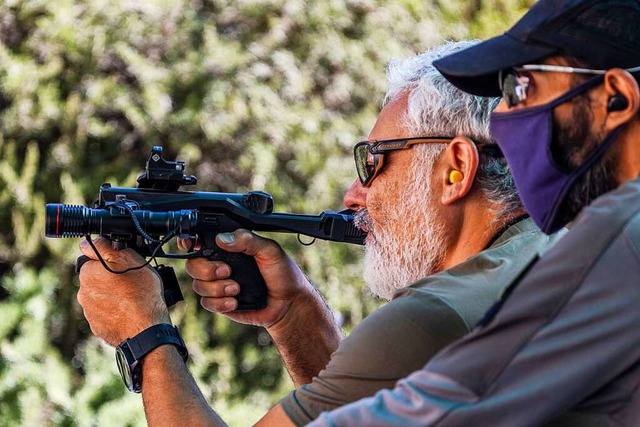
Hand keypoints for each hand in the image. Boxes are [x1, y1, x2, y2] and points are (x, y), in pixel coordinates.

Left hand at [77, 237, 170, 345]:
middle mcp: (83, 292)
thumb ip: (104, 247)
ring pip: (102, 296)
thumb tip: (86, 242)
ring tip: (133, 299)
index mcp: (88, 273)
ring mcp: (89, 312)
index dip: (112, 261)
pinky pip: (106, 313)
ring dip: (113, 295)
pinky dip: (115, 311)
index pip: (94, 259)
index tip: (124, 266)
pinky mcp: (98, 327)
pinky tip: (129, 311)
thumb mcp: (128, 258)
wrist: (145, 328)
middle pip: (98, 279)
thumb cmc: (140, 292)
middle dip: (111, 279)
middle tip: (132, 282)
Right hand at [181, 229, 314, 327]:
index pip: (201, 241)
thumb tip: (222, 239)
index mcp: (230, 248)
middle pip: (193, 264)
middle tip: (227, 271)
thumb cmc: (282, 274)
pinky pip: (206, 302)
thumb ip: (247, 240)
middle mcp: (220, 265)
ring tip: (237, 289)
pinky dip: (220, 303)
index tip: (194, 246)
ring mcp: (218, 285)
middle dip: (207, 269)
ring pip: (198, 285)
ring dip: (217, 288)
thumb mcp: (270, 250)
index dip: (190, 242)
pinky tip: (235, 302)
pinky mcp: (220, 303)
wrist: (288, 304)